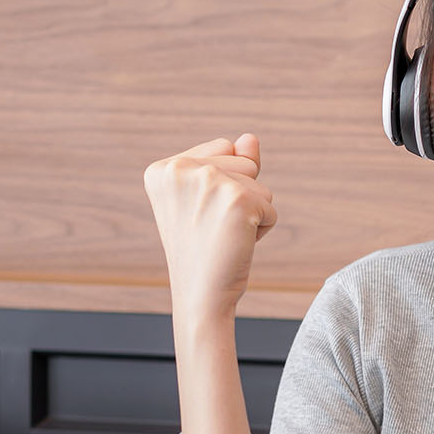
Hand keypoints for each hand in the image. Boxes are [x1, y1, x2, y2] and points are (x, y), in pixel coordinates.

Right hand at [143, 133, 277, 318]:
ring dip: (253, 213)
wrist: (200, 296)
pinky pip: (271, 208)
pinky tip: (237, 244)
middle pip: (244, 161)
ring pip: (260, 184)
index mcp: (163, 168)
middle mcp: (180, 169)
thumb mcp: (209, 201)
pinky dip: (263, 229)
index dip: (224, 184)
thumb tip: (250, 138)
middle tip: (214, 228)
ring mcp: (209, 182)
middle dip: (241, 195)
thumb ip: (230, 164)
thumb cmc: (203, 251)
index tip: (200, 215)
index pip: (223, 148)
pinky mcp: (238, 200)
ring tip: (224, 235)